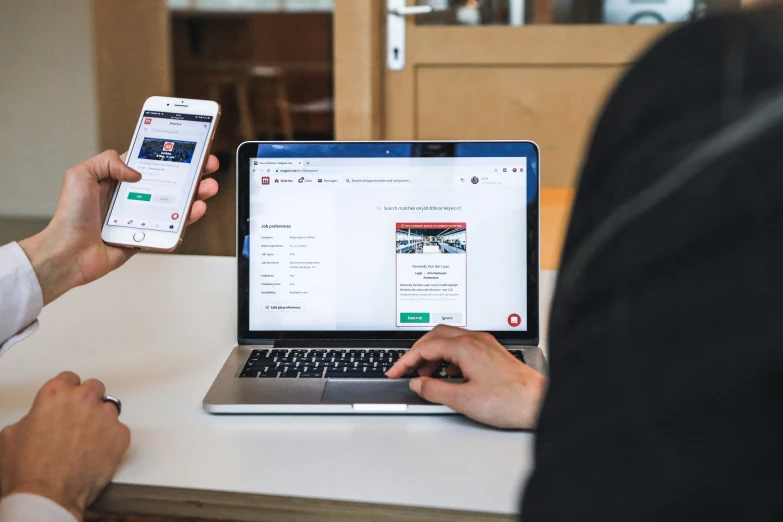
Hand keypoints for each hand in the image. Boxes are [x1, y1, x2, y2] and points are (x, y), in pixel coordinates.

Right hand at [0, 372, 129, 519]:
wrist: (47, 496)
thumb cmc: (29, 470)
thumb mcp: (13, 434)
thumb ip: (34, 416)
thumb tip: (39, 419)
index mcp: (56, 393)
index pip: (70, 378)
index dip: (67, 392)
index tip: (68, 401)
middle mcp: (84, 399)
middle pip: (94, 388)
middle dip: (87, 402)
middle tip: (78, 421)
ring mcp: (105, 416)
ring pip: (109, 408)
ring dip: (100, 420)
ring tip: (87, 441)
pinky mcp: (121, 435)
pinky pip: (119, 430)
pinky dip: (111, 439)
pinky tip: (97, 452)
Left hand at [18, 150, 219, 304]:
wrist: (68, 253)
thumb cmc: (69, 217)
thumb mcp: (80, 175)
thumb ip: (107, 162)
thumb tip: (136, 170)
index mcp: (118, 179)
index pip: (150, 162)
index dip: (169, 154)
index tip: (187, 146)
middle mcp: (133, 196)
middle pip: (170, 181)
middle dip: (191, 172)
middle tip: (206, 165)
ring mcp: (143, 216)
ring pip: (176, 202)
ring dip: (195, 194)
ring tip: (207, 188)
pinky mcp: (148, 235)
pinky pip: (172, 226)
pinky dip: (187, 219)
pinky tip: (194, 210)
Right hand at [386, 325, 546, 428]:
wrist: (538, 402)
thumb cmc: (509, 399)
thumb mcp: (462, 399)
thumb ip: (434, 390)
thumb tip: (418, 384)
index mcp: (466, 346)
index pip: (426, 347)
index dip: (407, 360)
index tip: (396, 371)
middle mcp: (476, 340)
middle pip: (436, 335)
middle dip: (418, 351)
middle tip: (406, 368)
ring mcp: (485, 345)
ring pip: (450, 339)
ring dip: (434, 354)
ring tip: (425, 374)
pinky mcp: (492, 353)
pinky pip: (463, 347)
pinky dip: (449, 357)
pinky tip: (448, 374)